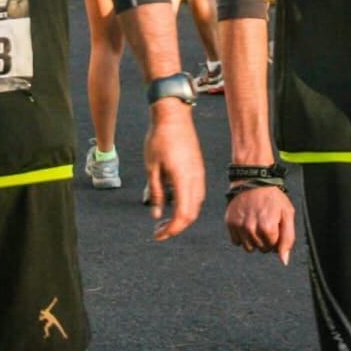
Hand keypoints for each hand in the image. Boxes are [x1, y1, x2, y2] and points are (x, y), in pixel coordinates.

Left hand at [143, 99, 203, 239]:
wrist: (173, 116)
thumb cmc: (159, 139)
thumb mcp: (152, 167)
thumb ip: (156, 192)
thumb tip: (156, 215)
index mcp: (183, 180)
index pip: (182, 215)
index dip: (171, 230)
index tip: (158, 235)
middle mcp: (195, 179)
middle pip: (192, 214)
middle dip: (176, 227)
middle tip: (159, 231)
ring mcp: (199, 174)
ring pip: (196, 205)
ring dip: (183, 217)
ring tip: (165, 220)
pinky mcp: (199, 169)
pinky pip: (198, 194)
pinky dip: (188, 206)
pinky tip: (175, 204)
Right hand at [225, 185, 296, 264]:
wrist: (253, 179)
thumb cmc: (272, 196)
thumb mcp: (287, 214)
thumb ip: (288, 238)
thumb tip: (283, 260)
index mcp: (267, 227)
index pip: (272, 247)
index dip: (275, 237)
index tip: (274, 224)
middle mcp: (251, 228)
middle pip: (260, 249)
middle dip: (265, 240)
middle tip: (265, 222)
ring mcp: (239, 226)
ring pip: (248, 248)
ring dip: (253, 239)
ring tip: (256, 224)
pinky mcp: (230, 223)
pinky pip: (236, 241)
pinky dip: (242, 236)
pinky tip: (246, 223)